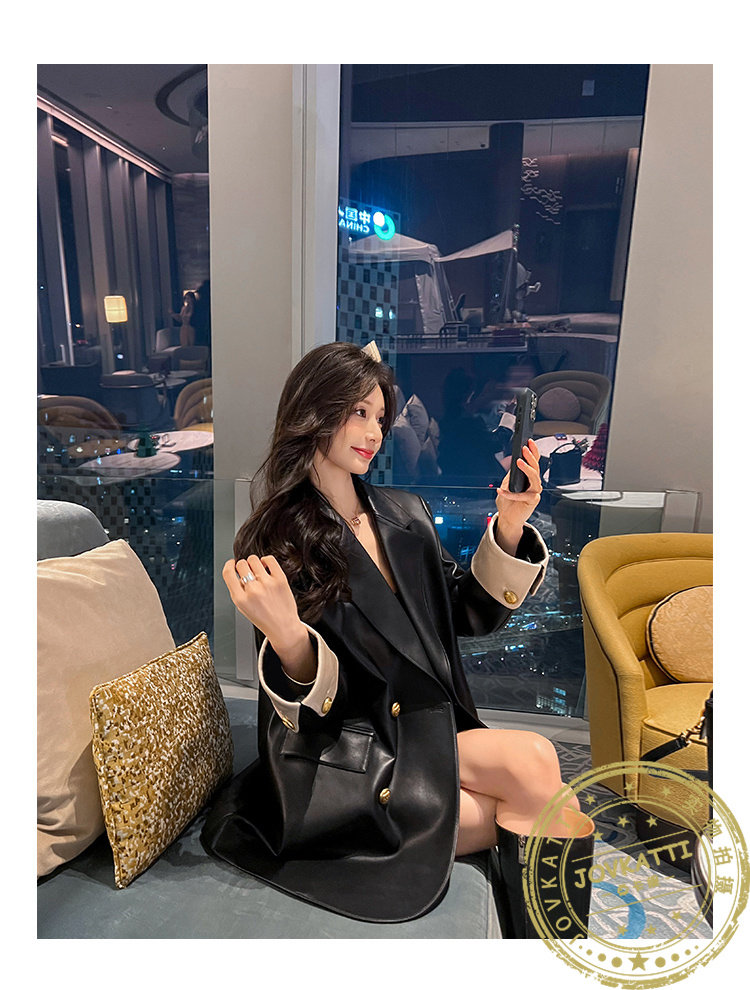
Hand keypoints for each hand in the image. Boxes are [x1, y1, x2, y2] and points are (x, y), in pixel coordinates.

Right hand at [222, 554, 303, 650]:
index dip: (228, 565)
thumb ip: (236, 590)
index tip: (231, 564)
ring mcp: (267, 584)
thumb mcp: (242, 608)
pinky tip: (266, 566)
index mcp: (241, 599)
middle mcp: (253, 591)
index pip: (228, 573)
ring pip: (253, 559)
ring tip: (257, 570)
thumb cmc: (264, 618)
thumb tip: (235, 569)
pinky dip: (266, 560)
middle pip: (241, 564)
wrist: (283, 627)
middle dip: (242, 566)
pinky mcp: (280, 579)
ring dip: (253, 563)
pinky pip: (269, 559)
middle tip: (247, 572)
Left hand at [494, 437, 541, 552]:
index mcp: (529, 478)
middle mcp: (534, 484)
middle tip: (525, 448)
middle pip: (535, 468)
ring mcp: (534, 493)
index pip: (533, 463)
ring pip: (534, 478)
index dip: (533, 452)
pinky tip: (501, 491)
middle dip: (531, 457)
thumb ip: (511, 475)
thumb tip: (513, 463)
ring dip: (527, 468)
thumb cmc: (507, 502)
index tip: (529, 441)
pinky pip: (522, 495)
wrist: (507, 518)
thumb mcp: (506, 484)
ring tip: (519, 461)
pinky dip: (510, 493)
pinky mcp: (532, 501)